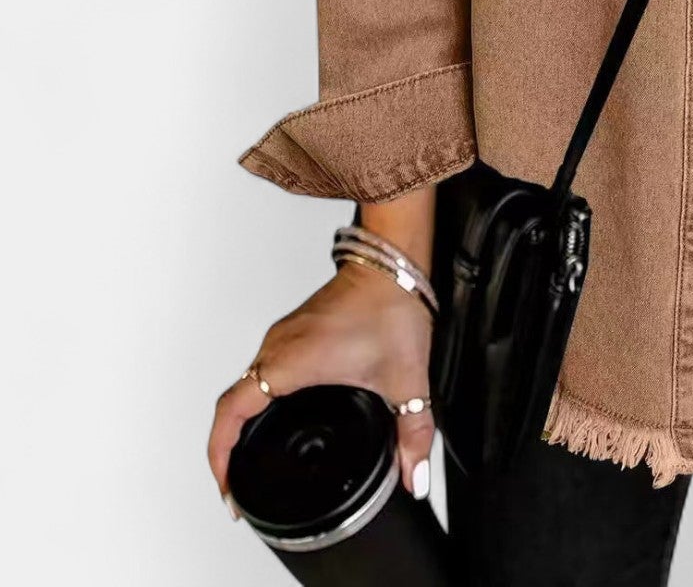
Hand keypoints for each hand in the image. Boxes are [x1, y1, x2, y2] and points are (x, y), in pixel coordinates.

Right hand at [207, 261, 436, 515]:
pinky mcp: (296, 329)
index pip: (231, 413)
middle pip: (232, 403)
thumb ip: (414, 432)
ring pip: (247, 383)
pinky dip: (261, 397)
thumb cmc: (392, 306)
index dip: (220, 455)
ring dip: (243, 420)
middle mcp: (279, 347)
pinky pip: (263, 368)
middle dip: (227, 447)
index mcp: (291, 362)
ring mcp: (285, 336)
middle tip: (236, 481)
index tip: (228, 485)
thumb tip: (415, 473)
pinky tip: (280, 412)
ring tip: (251, 453)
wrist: (394, 262)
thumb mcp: (405, 380)